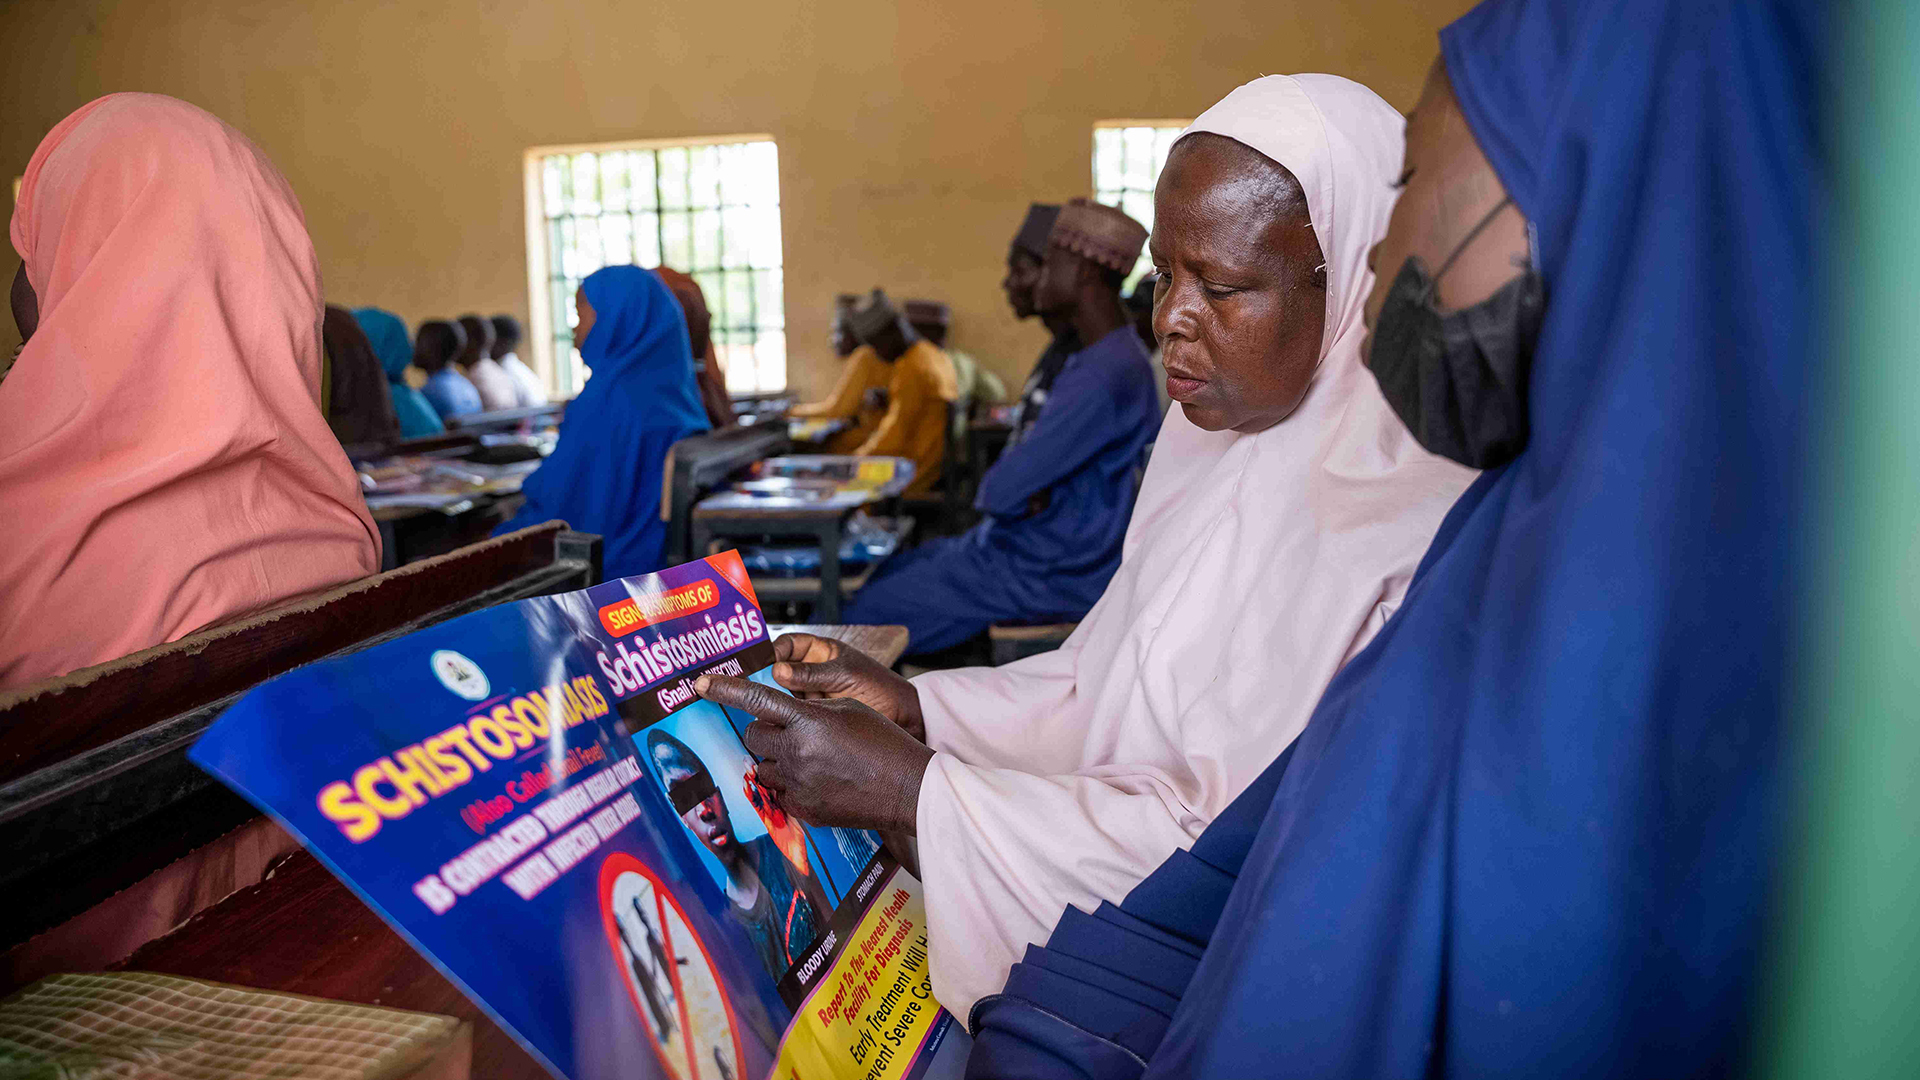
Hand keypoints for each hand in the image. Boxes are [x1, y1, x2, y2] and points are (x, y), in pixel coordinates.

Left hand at [695, 674, 932, 833]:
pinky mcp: (803, 809)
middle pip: (753, 736)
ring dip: (778, 760)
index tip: (699, 683)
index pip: (755, 700)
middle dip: (763, 731)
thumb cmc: (883, 742)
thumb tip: (781, 715)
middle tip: (789, 732)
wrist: (907, 787)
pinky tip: (820, 781)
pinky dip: (792, 785)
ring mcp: (798, 784)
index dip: (724, 689)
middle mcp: (797, 752)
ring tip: (812, 760)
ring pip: (764, 767)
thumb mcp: (848, 709)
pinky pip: (780, 793)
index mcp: (809, 720)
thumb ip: (809, 709)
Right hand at [771, 634, 925, 741]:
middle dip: (763, 677)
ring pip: (779, 694)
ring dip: (770, 699)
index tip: (764, 663)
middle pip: (776, 670)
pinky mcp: (811, 716)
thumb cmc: (880, 687)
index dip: (773, 651)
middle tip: (749, 687)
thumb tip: (778, 670)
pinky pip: (789, 713)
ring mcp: (809, 694)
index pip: (787, 644)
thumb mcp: (846, 675)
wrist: (902, 718)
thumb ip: (813, 674)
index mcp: (820, 651)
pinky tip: (771, 722)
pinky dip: (780, 717)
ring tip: (758, 706)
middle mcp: (810, 671)